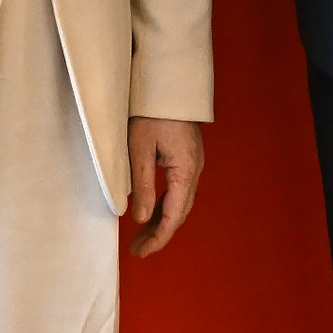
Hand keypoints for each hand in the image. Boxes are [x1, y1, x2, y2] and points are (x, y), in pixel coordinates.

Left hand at [126, 117, 203, 257]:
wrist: (168, 79)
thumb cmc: (151, 110)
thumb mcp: (140, 147)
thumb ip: (142, 184)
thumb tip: (141, 219)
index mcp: (185, 170)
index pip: (173, 216)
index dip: (158, 238)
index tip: (140, 252)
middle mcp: (195, 169)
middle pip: (180, 212)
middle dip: (160, 232)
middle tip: (137, 249)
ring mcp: (194, 161)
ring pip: (181, 201)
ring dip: (163, 219)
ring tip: (142, 234)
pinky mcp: (188, 154)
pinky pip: (180, 187)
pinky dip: (167, 203)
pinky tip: (153, 208)